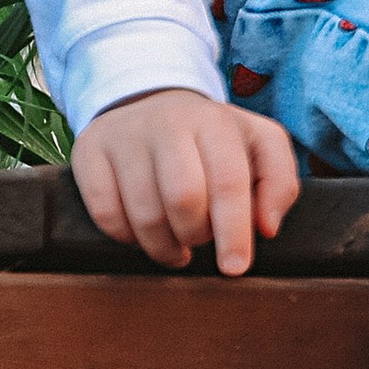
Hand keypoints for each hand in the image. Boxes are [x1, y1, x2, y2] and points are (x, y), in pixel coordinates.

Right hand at [73, 89, 300, 275]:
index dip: (233, 232)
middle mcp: (166, 124)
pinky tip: (142, 233)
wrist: (148, 100)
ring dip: (163, 246)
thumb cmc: (212, 137)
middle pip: (182, 199)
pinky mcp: (89, 153)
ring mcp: (123, 137)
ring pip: (144, 213)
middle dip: (196, 236)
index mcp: (214, 122)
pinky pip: (105, 214)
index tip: (235, 268)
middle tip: (200, 242)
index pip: (227, 182)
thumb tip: (267, 227)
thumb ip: (279, 182)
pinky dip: (127, 237)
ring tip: (176, 246)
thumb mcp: (259, 144)